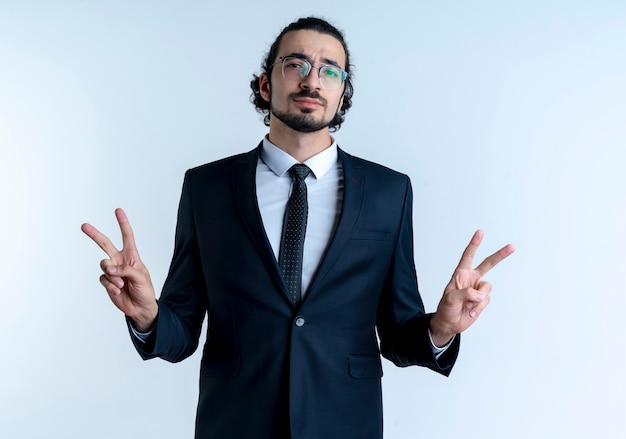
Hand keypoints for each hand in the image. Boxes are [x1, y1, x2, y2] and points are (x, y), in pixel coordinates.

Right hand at [81, 208, 157, 331]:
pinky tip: (118, 291)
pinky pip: (104, 280)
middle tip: (84, 226)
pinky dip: (111, 286)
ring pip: (103, 265)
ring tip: (122, 284)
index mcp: (132, 256)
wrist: (140, 308)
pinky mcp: (107, 282)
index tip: (118, 210)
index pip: (127, 236)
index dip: (122, 223)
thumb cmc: (145, 290)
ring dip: (112, 275)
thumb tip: (109, 268)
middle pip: (105, 244)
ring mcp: (112, 271)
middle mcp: (120, 261)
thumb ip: (125, 270)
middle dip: (94, 235)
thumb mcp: (141, 277)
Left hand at [430, 230, 514, 346]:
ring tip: (467, 306)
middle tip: (512, 247)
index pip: (468, 256)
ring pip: (487, 288)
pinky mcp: (482, 299)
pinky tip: (471, 311)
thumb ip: (465, 293)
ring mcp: (477, 289)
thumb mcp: (450, 299)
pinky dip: (479, 307)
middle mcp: (471, 279)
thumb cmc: (446, 308)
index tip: (480, 232)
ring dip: (478, 300)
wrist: (450, 323)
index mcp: (460, 274)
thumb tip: (479, 295)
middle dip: (500, 255)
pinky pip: (486, 300)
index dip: (474, 244)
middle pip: (488, 264)